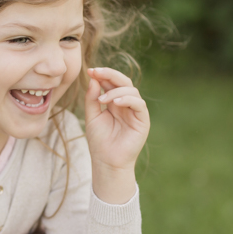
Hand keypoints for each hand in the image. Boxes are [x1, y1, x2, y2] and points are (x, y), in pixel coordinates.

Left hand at [84, 67, 148, 203]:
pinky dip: (128, 99)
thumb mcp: (92, 116)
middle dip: (110, 74)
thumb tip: (93, 79)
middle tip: (97, 72)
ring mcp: (135, 111)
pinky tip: (116, 103)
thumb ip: (92, 98)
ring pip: (131, 90)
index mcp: (114, 102)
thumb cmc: (99, 142)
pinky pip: (139, 104)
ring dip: (115, 90)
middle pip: (123, 81)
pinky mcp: (142, 120)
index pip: (111, 82)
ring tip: (102, 99)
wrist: (107, 162)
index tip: (90, 71)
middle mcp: (126, 104)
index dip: (102, 74)